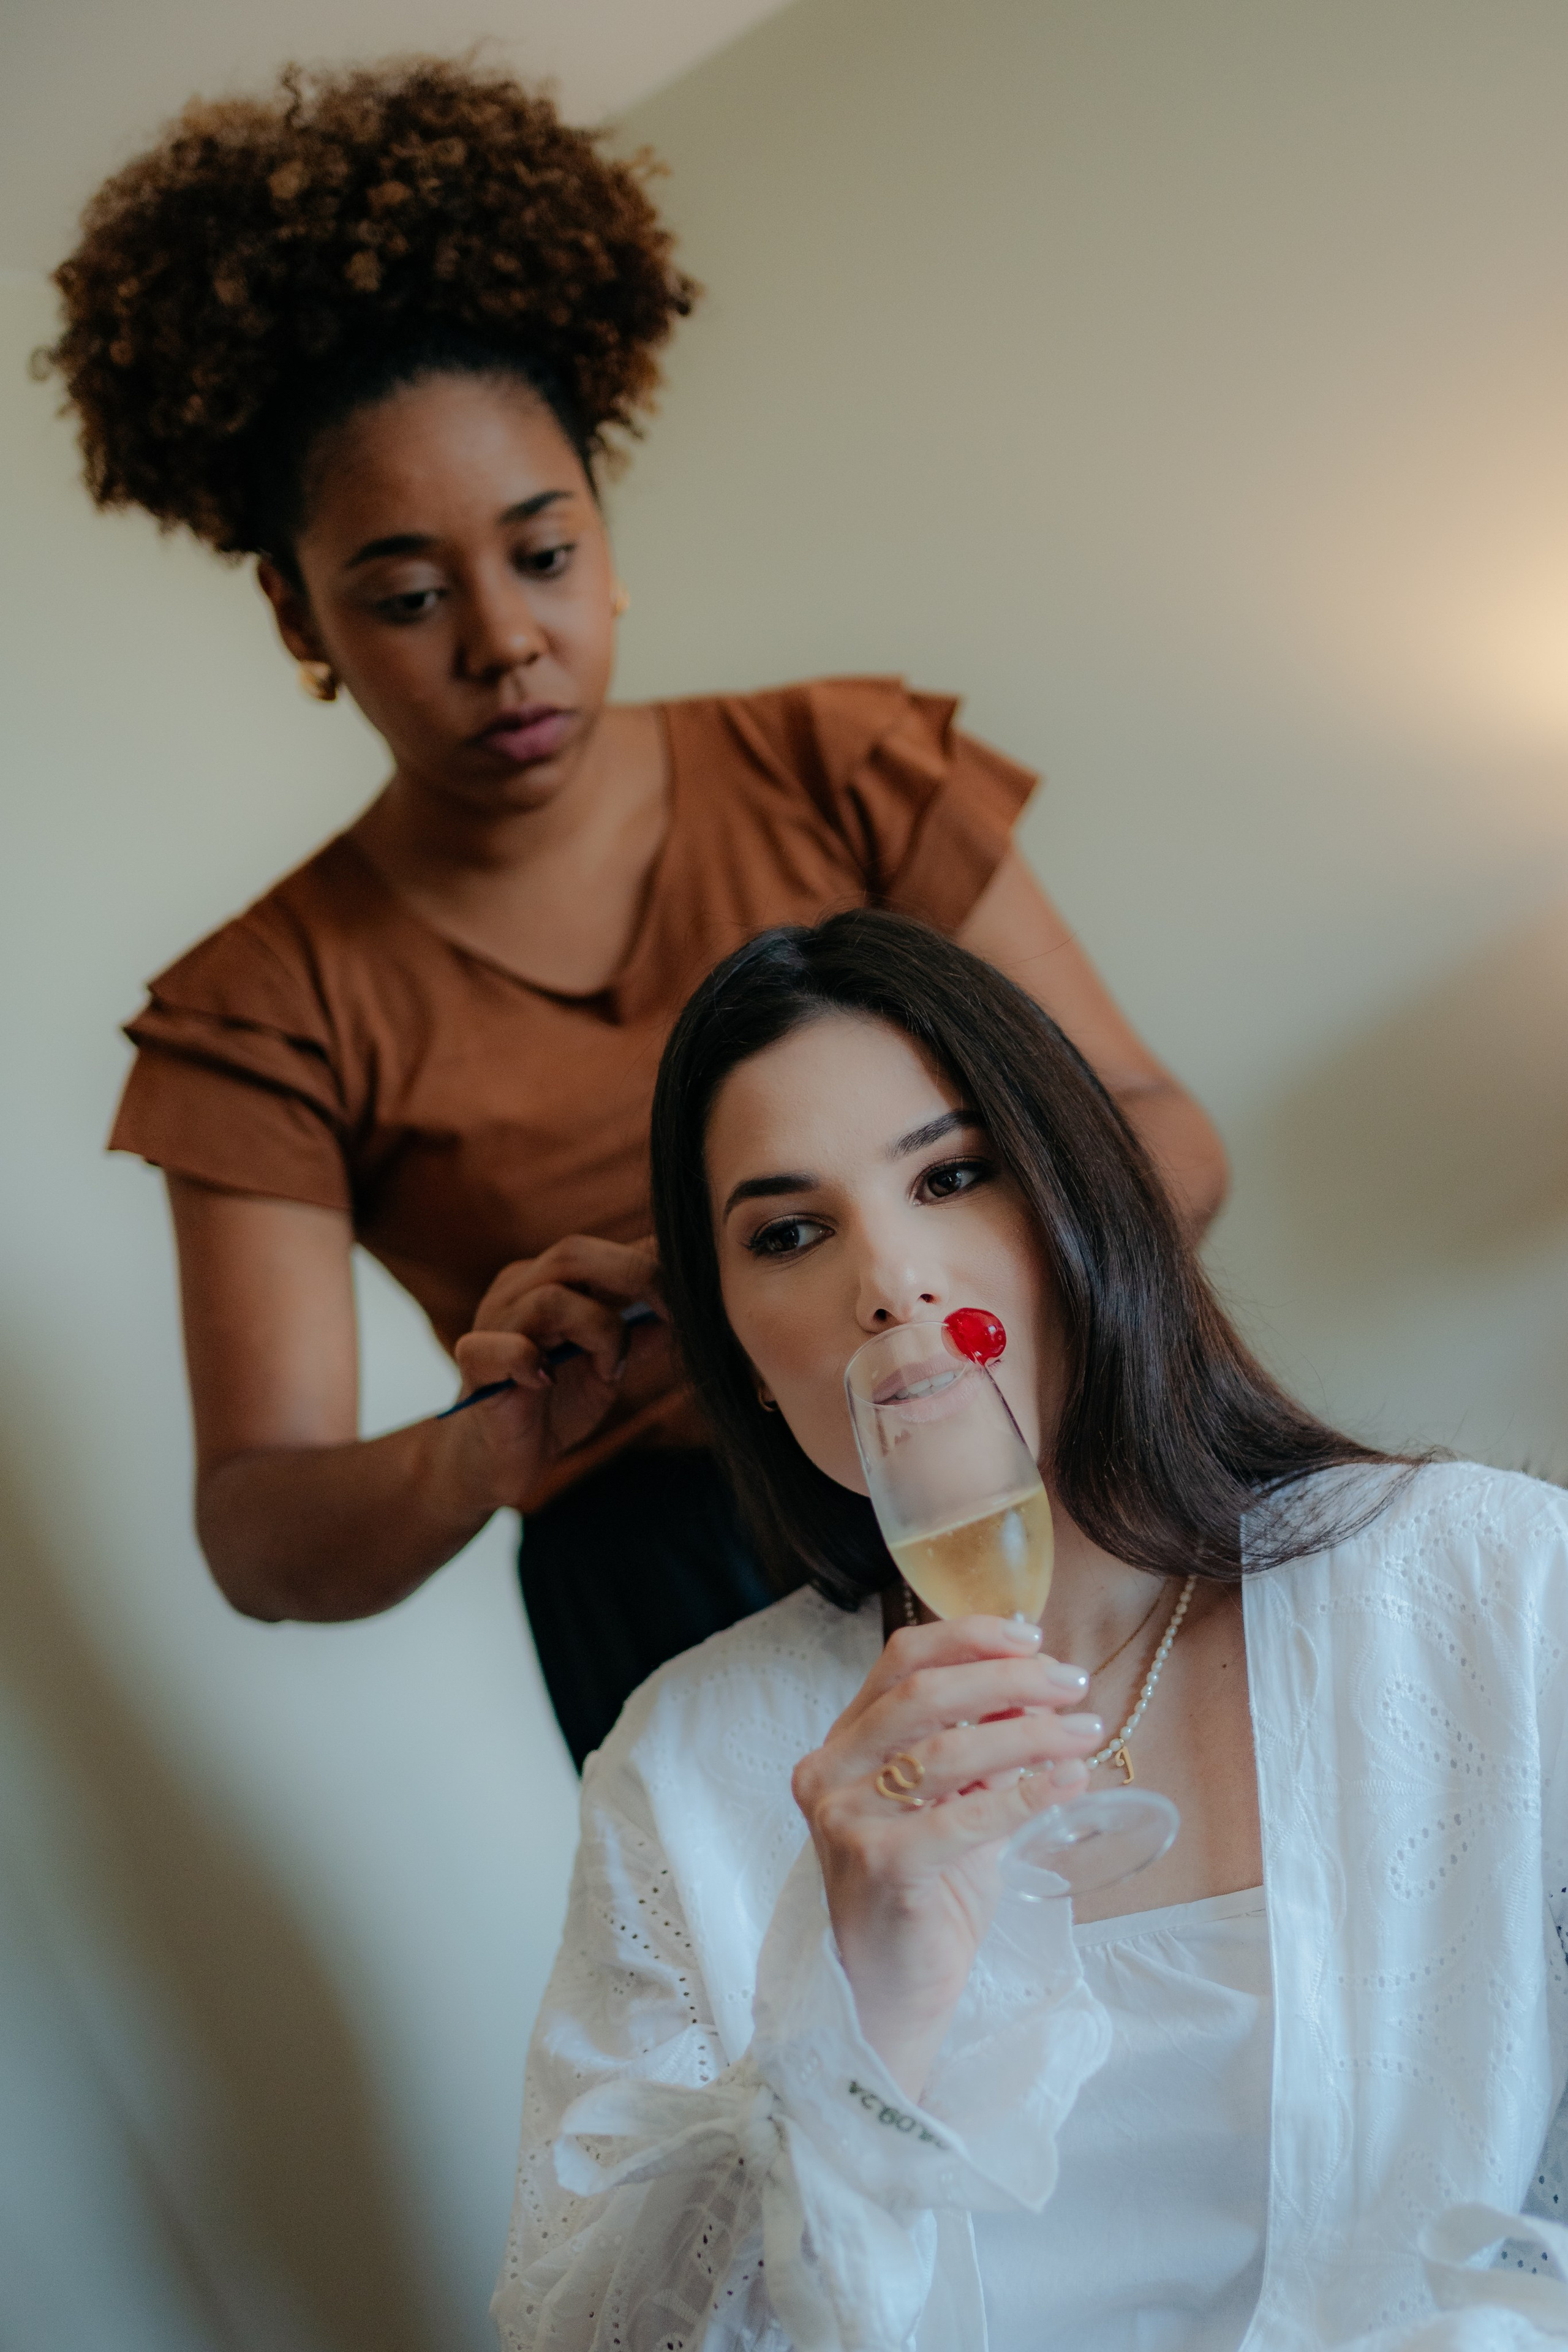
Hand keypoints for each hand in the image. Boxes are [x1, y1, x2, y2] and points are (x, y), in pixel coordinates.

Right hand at [447, 1236, 670, 1510]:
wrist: (493, 1463)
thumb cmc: (551, 1408)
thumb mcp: (608, 1370)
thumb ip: (640, 1337)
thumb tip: (692, 1308)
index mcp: (549, 1282)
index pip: (604, 1250)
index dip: (653, 1260)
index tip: (697, 1292)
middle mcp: (517, 1291)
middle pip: (573, 1253)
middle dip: (635, 1276)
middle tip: (670, 1316)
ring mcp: (492, 1324)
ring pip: (549, 1297)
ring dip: (597, 1331)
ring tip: (610, 1370)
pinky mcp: (473, 1364)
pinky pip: (501, 1346)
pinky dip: (531, 1360)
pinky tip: (548, 1382)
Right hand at [791, 1616, 1101, 2098]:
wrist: (889, 1998)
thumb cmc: (924, 1898)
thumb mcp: (950, 1806)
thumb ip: (980, 1749)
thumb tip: (1039, 1690)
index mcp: (842, 1745)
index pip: (900, 1659)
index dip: (970, 1638)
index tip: (1033, 1638)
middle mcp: (830, 1772)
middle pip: (924, 1693)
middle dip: (1010, 1680)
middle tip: (1072, 1686)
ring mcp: (845, 1820)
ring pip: (946, 1749)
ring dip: (1030, 1734)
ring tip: (1085, 1734)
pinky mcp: (877, 1866)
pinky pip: (961, 1816)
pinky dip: (1023, 1793)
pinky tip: (1069, 1782)